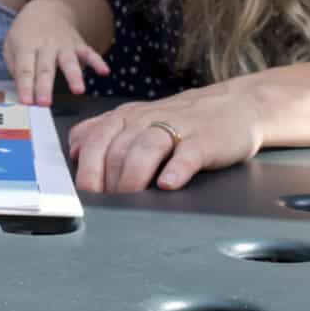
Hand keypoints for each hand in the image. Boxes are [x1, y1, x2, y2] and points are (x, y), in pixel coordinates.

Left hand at [4, 0, 109, 105]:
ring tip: (78, 90)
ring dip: (74, 76)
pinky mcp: (79, 45)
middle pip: (45, 69)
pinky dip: (98, 62)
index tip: (26, 102)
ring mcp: (64, 45)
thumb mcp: (10, 46)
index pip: (25, 70)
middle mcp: (46, 46)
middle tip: (44, 103)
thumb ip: (14, 68)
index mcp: (26, 47)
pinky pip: (90, 53)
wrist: (46, 9)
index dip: (25, 86)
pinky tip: (104, 71)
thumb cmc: (26, 32)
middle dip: (45, 87)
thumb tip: (22, 89)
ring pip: (69, 62)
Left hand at [67, 81, 264, 192]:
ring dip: (132, 177)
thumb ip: (105, 131)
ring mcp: (176, 129)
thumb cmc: (181, 119)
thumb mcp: (137, 117)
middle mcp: (145, 120)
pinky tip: (168, 185)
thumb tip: (74, 151)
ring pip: (145, 149)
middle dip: (106, 181)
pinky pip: (186, 155)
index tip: (83, 196)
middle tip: (105, 205)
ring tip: (129, 198)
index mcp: (125, 117)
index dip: (86, 171)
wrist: (234, 105)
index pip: (94, 141)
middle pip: (116, 150)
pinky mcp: (204, 140)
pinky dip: (176, 170)